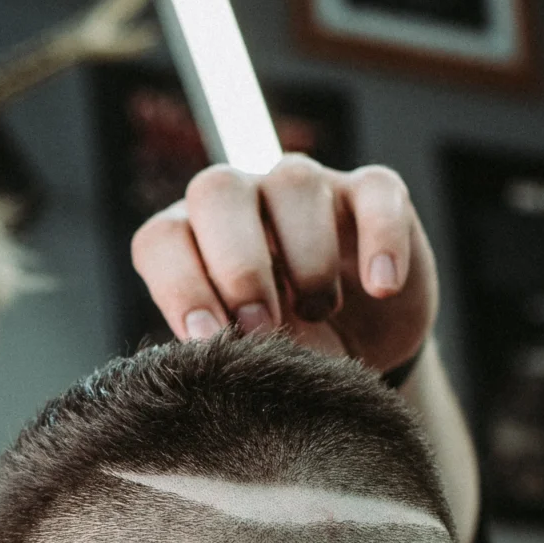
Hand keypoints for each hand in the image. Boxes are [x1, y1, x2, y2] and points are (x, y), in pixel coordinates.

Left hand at [131, 156, 437, 372]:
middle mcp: (242, 200)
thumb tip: (212, 357)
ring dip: (306, 258)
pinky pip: (375, 193)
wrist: (362, 349)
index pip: (162, 239)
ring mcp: (309, 187)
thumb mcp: (249, 358)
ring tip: (321, 312)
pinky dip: (380, 238)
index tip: (204, 338)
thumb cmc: (285, 350)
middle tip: (261, 327)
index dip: (178, 285)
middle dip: (238, 264)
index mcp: (193, 238)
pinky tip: (381, 286)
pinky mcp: (371, 193)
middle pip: (218, 191)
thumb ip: (223, 350)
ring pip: (295, 184)